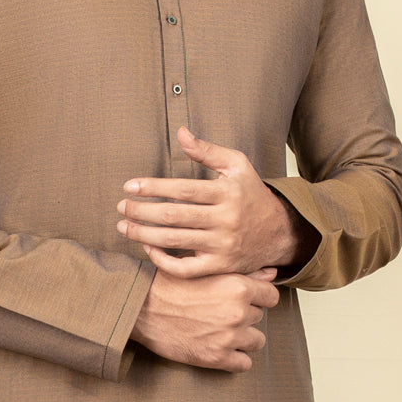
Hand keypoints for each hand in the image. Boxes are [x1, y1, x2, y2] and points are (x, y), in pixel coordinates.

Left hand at [117, 127, 312, 277]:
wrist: (280, 232)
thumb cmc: (251, 194)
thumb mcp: (237, 165)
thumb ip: (207, 150)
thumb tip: (180, 132)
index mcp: (227, 193)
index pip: (183, 190)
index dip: (153, 187)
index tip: (129, 186)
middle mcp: (226, 220)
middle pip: (175, 216)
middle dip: (142, 211)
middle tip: (121, 206)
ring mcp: (223, 246)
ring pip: (175, 241)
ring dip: (144, 234)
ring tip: (123, 226)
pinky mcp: (220, 267)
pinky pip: (186, 268)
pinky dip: (163, 261)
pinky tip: (148, 249)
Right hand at [130, 266, 279, 371]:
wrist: (141, 308)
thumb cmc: (170, 284)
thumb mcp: (206, 270)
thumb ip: (244, 272)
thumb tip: (272, 273)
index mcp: (237, 286)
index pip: (271, 296)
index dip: (258, 296)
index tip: (244, 298)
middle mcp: (237, 312)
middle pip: (259, 316)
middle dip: (244, 315)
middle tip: (219, 311)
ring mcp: (229, 337)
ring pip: (256, 341)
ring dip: (242, 338)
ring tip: (220, 330)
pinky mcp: (217, 358)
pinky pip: (244, 364)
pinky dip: (235, 358)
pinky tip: (219, 347)